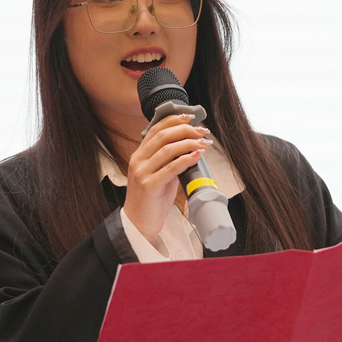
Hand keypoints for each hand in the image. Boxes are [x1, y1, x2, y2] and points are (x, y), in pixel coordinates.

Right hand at [122, 113, 208, 240]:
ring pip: (168, 149)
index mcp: (139, 155)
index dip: (174, 120)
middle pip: (163, 136)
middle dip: (185, 130)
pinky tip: (197, 156)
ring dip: (189, 143)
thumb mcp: (158, 175)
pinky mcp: (149, 185)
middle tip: (202, 131)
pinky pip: (171, 167)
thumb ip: (169, 161)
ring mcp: (142, 173)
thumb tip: (190, 147)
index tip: (190, 117)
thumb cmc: (151, 200)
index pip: (155, 129)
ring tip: (204, 143)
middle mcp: (138, 161)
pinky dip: (186, 159)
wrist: (138, 223)